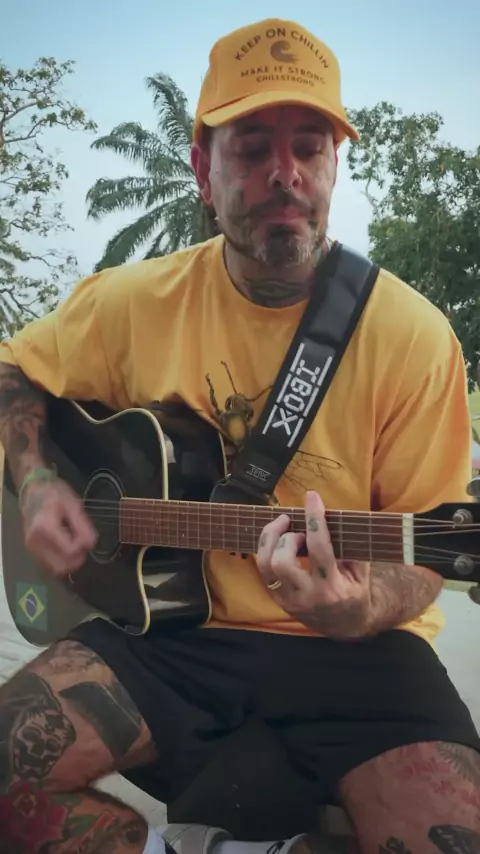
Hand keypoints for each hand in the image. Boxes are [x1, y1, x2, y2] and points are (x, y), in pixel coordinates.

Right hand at [21, 478, 96, 576]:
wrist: (32, 490)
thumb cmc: (54, 493)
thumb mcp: (72, 504)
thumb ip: (82, 525)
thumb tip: (91, 544)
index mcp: (45, 528)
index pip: (69, 551)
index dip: (82, 547)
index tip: (88, 536)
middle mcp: (35, 542)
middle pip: (61, 566)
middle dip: (77, 558)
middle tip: (83, 543)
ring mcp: (31, 549)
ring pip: (55, 569)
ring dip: (69, 562)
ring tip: (75, 544)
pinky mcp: (31, 551)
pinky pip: (49, 566)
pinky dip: (61, 561)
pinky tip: (66, 547)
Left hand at [256, 490, 371, 637]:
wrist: (347, 625)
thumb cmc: (356, 591)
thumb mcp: (361, 571)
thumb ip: (349, 546)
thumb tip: (330, 515)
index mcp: (332, 588)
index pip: (319, 549)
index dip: (314, 519)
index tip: (312, 497)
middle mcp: (306, 596)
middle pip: (281, 561)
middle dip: (286, 536)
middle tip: (295, 527)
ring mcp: (288, 600)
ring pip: (265, 566)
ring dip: (270, 540)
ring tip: (283, 528)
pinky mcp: (277, 599)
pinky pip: (263, 570)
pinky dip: (268, 550)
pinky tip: (278, 541)